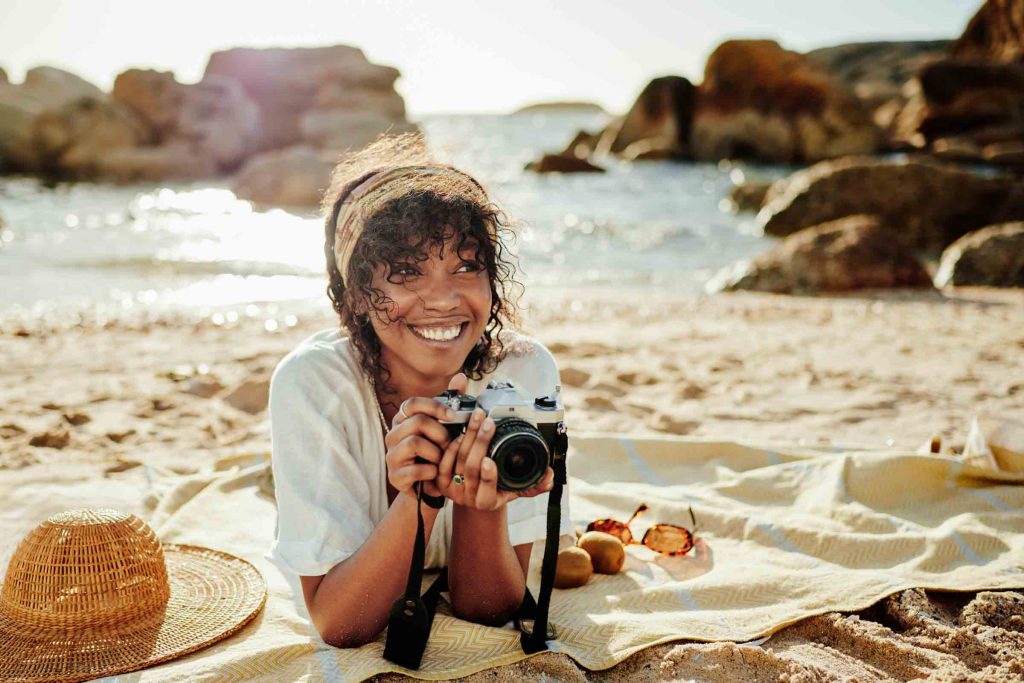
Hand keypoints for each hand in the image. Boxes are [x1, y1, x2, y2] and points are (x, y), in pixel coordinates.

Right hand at [384, 377, 461, 499]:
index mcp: (403, 420)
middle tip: (448, 443)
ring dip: (436, 452)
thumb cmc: (436, 454)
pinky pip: (415, 470)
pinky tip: (434, 473)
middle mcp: (393, 435)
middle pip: (417, 421)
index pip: (412, 403)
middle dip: (439, 432)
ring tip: (441, 460)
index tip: (453, 415)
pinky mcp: (394, 477)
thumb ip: (452, 403)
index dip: (434, 406)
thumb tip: (460, 377)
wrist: (428, 488)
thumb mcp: (445, 429)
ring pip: (414, 443)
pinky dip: (430, 471)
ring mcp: (391, 456)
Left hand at [435, 405, 554, 511]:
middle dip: (480, 442)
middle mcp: (468, 498)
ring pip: (458, 459)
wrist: (474, 495)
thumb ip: (536, 484)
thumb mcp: (517, 489)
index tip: (489, 461)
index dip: (487, 476)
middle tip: (488, 422)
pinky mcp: (440, 480)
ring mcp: (452, 489)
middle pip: (471, 468)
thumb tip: (550, 476)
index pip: (487, 491)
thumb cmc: (498, 489)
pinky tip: (462, 431)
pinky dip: (453, 444)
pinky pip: (444, 460)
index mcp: (488, 502)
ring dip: (468, 435)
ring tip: (478, 418)